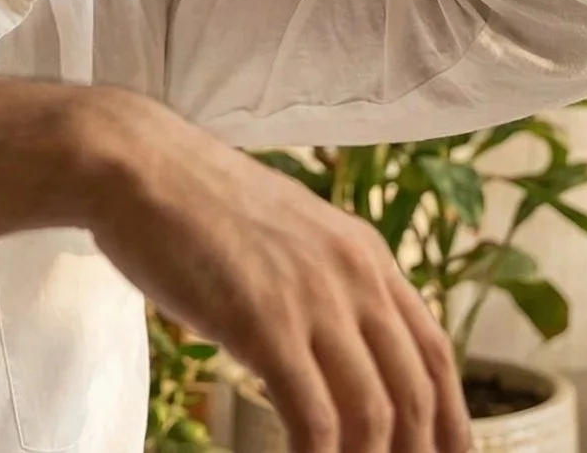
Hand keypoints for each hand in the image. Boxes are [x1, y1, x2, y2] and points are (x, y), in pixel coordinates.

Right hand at [83, 90, 470, 452]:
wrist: (135, 162)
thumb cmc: (190, 197)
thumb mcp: (281, 229)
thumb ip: (317, 277)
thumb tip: (328, 341)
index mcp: (362, 250)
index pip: (435, 351)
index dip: (452, 421)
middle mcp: (353, 273)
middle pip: (415, 394)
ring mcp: (312, 298)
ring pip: (374, 417)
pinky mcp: (266, 323)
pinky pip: (315, 423)